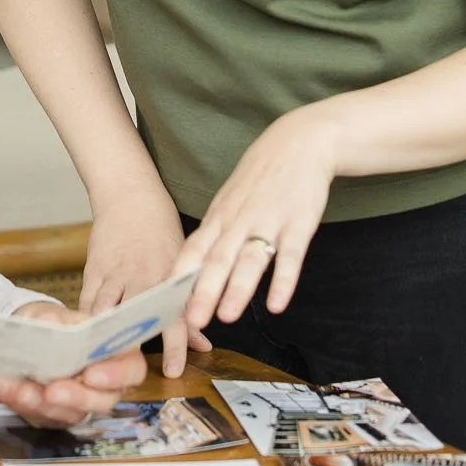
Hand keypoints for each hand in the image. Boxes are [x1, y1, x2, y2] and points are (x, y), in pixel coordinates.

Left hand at [0, 302, 148, 426]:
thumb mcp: (52, 312)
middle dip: (76, 396)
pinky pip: (39, 414)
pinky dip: (18, 401)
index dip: (116, 375)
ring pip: (70, 413)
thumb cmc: (52, 322)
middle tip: (53, 390)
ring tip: (20, 390)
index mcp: (114, 351)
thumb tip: (50, 323)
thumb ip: (53, 318)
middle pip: (103, 400)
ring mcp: (80, 402)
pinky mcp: (55, 413)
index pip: (131, 368)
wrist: (29, 335)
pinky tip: (2, 386)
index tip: (91, 374)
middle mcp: (103, 383)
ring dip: (42, 403)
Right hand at [80, 184, 187, 378]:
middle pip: (136, 318)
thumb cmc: (161, 231)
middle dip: (130, 349)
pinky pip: (87, 302)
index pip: (174, 316)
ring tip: (97, 366)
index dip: (174, 345)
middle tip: (125, 375)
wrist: (129, 194)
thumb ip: (189, 305)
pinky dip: (84, 322)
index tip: (172, 371)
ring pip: (105, 312)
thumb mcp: (183, 263)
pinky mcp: (93, 271)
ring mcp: (115, 274)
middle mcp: (142, 277)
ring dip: (102, 339)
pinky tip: (81, 341)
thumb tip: (204, 344)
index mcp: (168, 277)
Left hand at [176, 108, 336, 349]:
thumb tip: (190, 272)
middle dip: (202, 292)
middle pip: (217, 259)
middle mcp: (239, 221)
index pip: (192, 251)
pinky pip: (290, 255)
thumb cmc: (260, 178)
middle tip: (190, 323)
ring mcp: (269, 221)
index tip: (165, 307)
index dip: (178, 280)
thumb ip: (214, 236)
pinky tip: (277, 304)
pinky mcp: (299, 223)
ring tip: (227, 317)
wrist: (299, 142)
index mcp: (219, 218)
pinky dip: (284, 280)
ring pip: (250, 259)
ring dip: (238, 289)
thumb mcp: (229, 202)